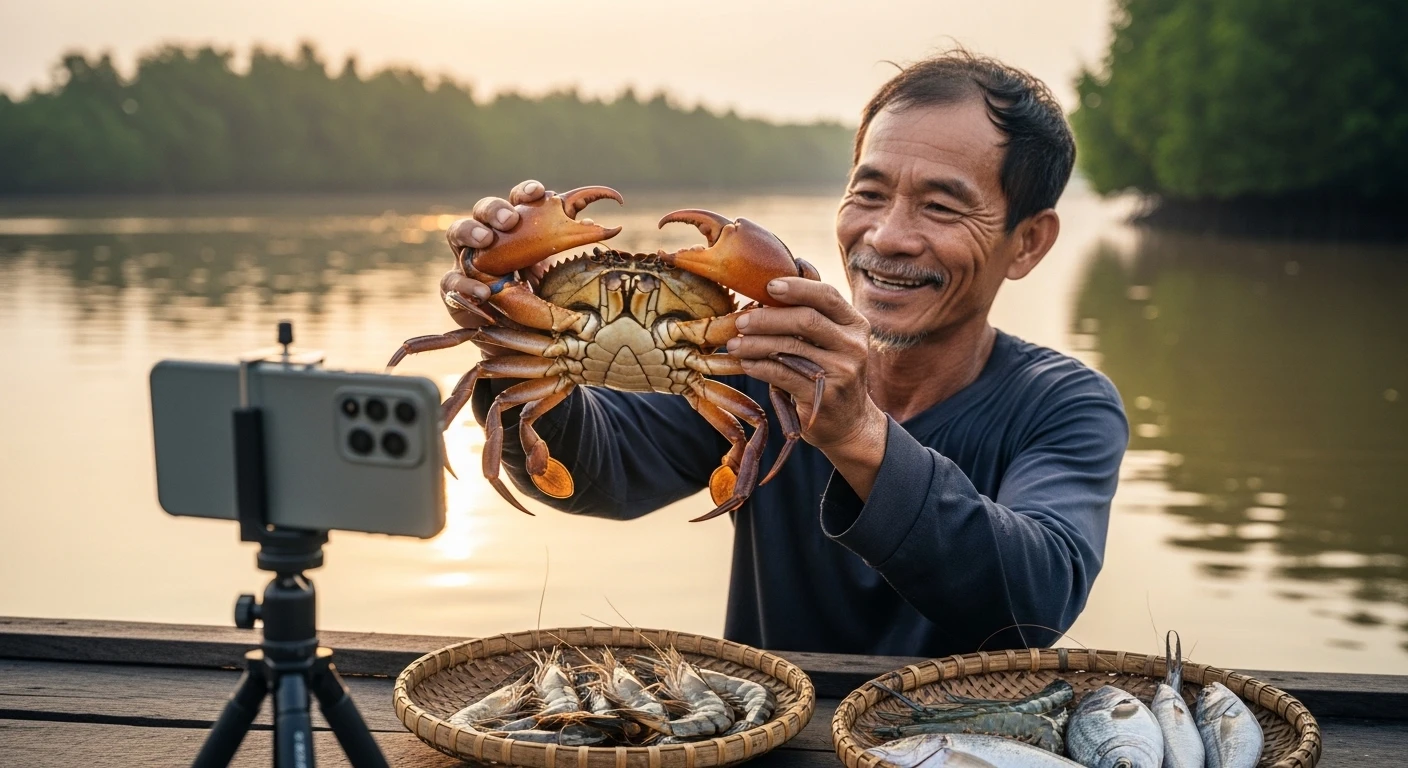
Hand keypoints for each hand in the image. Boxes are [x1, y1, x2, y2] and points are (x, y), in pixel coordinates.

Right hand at [440, 179, 551, 330]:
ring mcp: (466, 260)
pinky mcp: (454, 288)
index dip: (525, 193)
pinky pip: (451, 281)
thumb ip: (562, 247)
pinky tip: (482, 292)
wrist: (515, 335)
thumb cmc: (534, 295)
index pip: (516, 202)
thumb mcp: (551, 272)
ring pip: (457, 232)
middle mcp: (487, 237)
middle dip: (495, 210)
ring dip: (471, 231)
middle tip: (509, 220)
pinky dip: (465, 285)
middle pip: (483, 210)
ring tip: (485, 240)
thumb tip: (590, 223)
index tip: (539, 192)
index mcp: (514, 228)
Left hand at [726, 277, 885, 449]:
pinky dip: (760, 367)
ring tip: (734, 344)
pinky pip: (783, 375)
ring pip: (791, 348)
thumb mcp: (832, 338)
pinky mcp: (824, 396)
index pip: (827, 296)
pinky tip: (746, 363)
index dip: (797, 287)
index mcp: (855, 324)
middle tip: (740, 320)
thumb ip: (816, 308)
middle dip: (768, 317)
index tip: (768, 286)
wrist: (849, 422)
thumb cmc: (830, 371)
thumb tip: (798, 263)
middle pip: (807, 320)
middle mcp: (854, 345)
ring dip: (756, 343)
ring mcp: (842, 371)